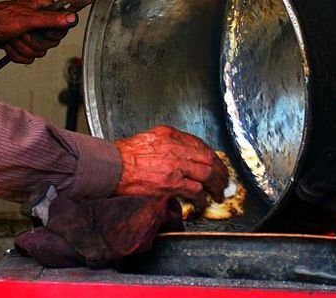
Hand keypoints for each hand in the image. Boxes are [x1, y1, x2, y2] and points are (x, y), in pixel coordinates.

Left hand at [0, 0, 77, 63]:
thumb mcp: (28, 18)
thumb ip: (52, 19)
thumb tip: (72, 17)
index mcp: (42, 7)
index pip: (62, 26)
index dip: (51, 33)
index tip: (40, 31)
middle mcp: (38, 19)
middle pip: (51, 42)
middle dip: (33, 42)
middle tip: (22, 34)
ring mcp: (30, 32)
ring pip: (39, 51)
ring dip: (23, 48)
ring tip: (12, 38)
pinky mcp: (22, 43)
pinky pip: (29, 57)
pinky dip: (17, 54)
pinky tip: (8, 45)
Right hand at [113, 125, 229, 208]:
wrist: (111, 166)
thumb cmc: (123, 155)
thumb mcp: (148, 139)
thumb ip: (165, 144)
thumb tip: (178, 156)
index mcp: (169, 134)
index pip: (198, 143)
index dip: (210, 155)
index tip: (214, 162)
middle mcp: (175, 148)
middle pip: (207, 158)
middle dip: (219, 170)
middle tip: (224, 178)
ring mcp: (174, 166)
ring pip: (206, 174)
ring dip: (215, 185)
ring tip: (219, 192)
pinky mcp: (170, 184)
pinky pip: (195, 191)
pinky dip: (202, 197)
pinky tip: (203, 202)